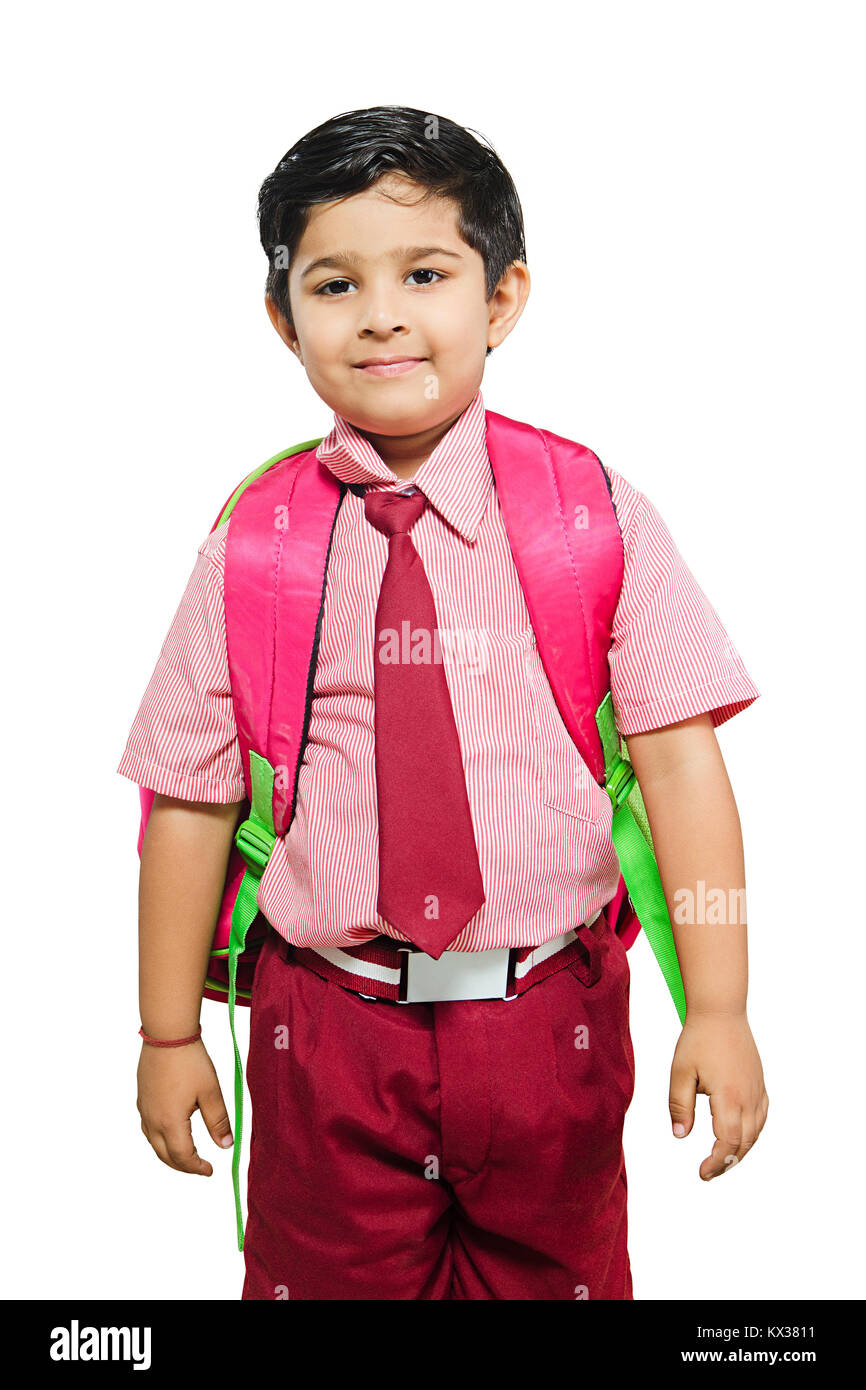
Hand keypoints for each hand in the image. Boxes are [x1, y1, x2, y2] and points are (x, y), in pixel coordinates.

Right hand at [137, 1039, 232, 1174]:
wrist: (167, 1034)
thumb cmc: (190, 1061)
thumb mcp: (210, 1092)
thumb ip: (218, 1122)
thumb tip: (226, 1146)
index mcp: (170, 1122)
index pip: (183, 1156)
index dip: (197, 1167)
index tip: (210, 1170)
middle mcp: (152, 1120)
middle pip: (165, 1155)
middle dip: (183, 1166)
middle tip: (200, 1167)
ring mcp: (144, 1109)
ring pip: (154, 1143)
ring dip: (170, 1154)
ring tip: (187, 1155)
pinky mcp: (142, 1098)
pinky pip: (148, 1128)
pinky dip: (160, 1139)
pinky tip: (170, 1132)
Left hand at [669, 1012, 768, 1179]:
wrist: (721, 1011)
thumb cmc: (698, 1039)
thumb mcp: (680, 1072)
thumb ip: (679, 1106)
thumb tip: (680, 1136)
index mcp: (729, 1097)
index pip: (728, 1142)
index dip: (717, 1163)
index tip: (702, 1173)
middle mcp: (749, 1097)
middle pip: (744, 1143)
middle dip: (727, 1163)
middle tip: (709, 1172)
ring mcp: (757, 1090)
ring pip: (756, 1133)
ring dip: (740, 1151)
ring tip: (721, 1160)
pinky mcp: (760, 1083)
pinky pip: (762, 1117)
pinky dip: (753, 1133)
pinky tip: (740, 1137)